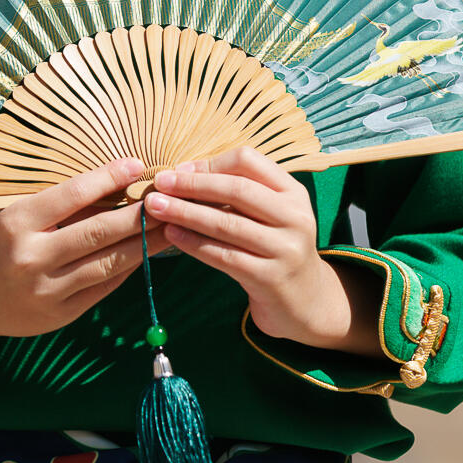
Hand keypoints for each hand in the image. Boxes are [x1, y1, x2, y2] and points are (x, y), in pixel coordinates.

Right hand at [0, 157, 173, 349]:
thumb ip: (63, 207)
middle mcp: (31, 258)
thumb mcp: (19, 215)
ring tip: (169, 227)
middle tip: (167, 199)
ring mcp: (47, 291)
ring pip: (108, 263)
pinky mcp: (60, 315)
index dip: (109, 178)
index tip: (137, 166)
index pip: (72, 194)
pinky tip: (145, 253)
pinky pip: (102, 287)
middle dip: (138, 215)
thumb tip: (119, 188)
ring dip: (144, 244)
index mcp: (17, 223)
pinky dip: (127, 268)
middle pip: (98, 232)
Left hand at [143, 145, 384, 356]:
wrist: (306, 301)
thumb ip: (236, 194)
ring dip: (186, 213)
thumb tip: (183, 173)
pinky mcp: (270, 278)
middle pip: (237, 190)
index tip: (179, 171)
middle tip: (159, 183)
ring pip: (227, 223)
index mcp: (293, 192)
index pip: (248, 162)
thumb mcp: (268, 215)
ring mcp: (285, 248)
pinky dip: (194, 243)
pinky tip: (172, 235)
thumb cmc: (275, 248)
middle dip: (193, 185)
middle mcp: (295, 216)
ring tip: (156, 207)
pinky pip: (224, 256)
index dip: (210, 164)